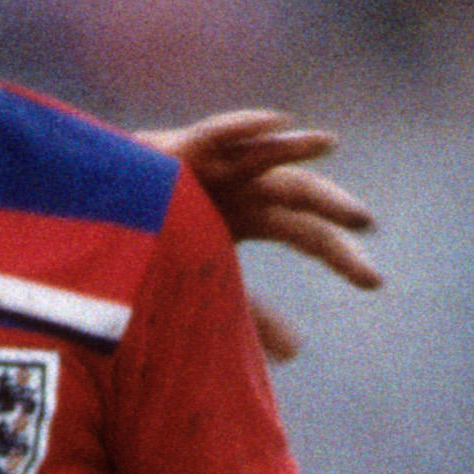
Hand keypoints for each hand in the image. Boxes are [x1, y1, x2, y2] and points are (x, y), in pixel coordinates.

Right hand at [146, 108, 380, 365]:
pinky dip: (247, 126)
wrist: (98, 231)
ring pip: (268, 157)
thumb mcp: (212, 287)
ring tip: (328, 142)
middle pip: (300, 196)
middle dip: (333, 207)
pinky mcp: (183, 150)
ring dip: (297, 148)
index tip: (375, 282)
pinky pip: (219, 134)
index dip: (341, 256)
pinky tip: (280, 122)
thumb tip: (297, 352)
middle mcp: (243, 190)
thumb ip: (253, 314)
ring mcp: (216, 168)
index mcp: (253, 220)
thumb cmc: (153, 257)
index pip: (309, 236)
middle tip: (367, 225)